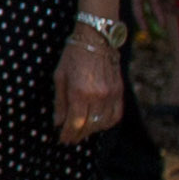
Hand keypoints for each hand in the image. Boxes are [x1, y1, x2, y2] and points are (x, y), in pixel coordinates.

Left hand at [60, 23, 130, 142]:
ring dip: (92, 131)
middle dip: (79, 135)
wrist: (97, 40)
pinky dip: (107, 123)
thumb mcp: (59, 77)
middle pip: (89, 126)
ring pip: (104, 123)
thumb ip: (59, 102)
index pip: (75, 122)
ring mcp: (111, 94)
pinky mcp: (120, 91)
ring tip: (82, 132)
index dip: (68, 134)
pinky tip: (98, 124)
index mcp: (79, 92)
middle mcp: (98, 96)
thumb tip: (58, 122)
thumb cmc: (73, 56)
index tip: (63, 139)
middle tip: (70, 139)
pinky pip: (116, 114)